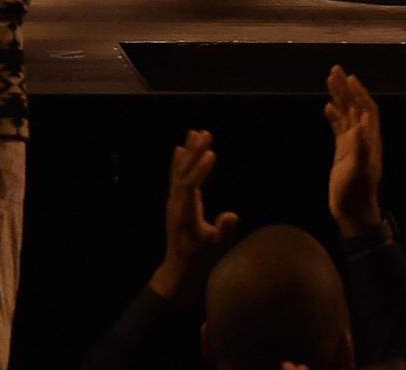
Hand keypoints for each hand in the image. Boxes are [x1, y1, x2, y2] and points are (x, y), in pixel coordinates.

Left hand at [149, 130, 242, 304]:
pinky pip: (176, 178)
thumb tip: (231, 215)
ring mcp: (173, 203)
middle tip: (204, 133)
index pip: (191, 187)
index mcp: (186, 215)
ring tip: (194, 133)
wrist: (179, 272)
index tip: (212, 152)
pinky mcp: (175, 203)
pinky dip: (179, 162)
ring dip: (187, 153)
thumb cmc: (201, 261)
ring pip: (178, 173)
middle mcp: (176, 205)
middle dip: (194, 153)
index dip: (201, 169)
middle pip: (183, 174)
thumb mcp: (217, 249)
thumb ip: (224, 231)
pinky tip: (180, 149)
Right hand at [324, 65, 384, 237]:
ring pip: (346, 114)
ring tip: (330, 80)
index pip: (367, 109)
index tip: (349, 78)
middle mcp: (363, 138)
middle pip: (355, 106)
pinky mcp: (343, 152)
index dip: (359, 93)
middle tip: (335, 70)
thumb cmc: (356, 193)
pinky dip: (334, 115)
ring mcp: (352, 144)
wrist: (352, 212)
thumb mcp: (359, 171)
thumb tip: (361, 123)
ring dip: (339, 97)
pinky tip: (327, 107)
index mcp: (369, 139)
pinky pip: (339, 128)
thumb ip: (361, 147)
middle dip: (346, 88)